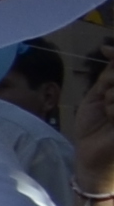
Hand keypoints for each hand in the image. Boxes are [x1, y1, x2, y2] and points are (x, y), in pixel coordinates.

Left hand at [63, 49, 113, 198]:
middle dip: (111, 83)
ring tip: (109, 115)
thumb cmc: (96, 126)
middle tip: (106, 101)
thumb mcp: (100, 94)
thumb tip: (108, 48)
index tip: (105, 50)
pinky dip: (112, 109)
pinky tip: (111, 120)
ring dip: (110, 99)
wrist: (93, 158)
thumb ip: (111, 72)